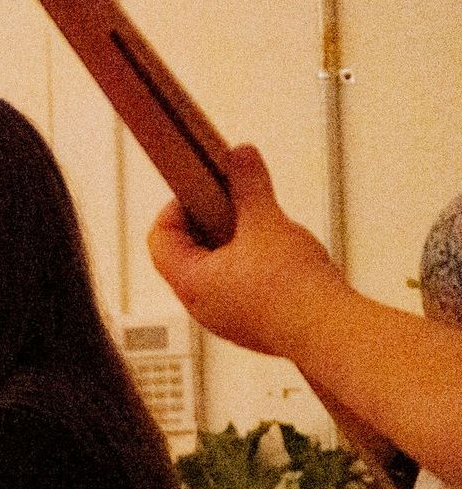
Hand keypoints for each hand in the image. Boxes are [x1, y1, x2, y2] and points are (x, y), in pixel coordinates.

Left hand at [148, 144, 350, 358]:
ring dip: (232, 245)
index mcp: (190, 282)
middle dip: (207, 223)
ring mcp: (224, 320)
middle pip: (184, 255)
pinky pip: (237, 291)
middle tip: (233, 203)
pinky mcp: (250, 327)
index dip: (175, 208)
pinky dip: (249, 269)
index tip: (204, 190)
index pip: (159, 238)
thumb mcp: (266, 221)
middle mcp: (199, 306)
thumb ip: (249, 185)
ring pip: (214, 274)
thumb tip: (239, 155)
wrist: (330, 333)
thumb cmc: (292, 288)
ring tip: (261, 228)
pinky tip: (279, 258)